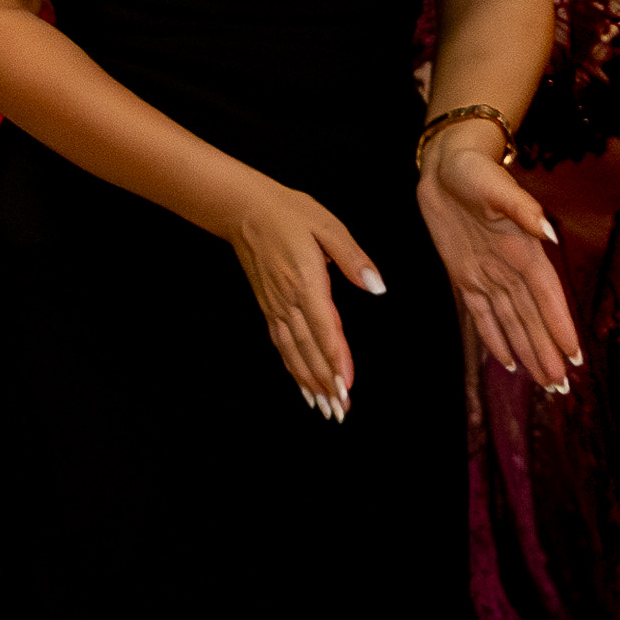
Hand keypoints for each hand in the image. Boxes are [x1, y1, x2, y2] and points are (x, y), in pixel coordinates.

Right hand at [217, 175, 382, 414]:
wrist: (243, 209)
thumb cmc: (287, 213)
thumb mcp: (327, 225)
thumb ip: (352, 258)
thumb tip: (376, 286)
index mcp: (305, 282)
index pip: (323, 328)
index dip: (336, 359)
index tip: (347, 385)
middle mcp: (288, 300)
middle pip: (308, 349)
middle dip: (325, 382)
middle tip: (341, 410)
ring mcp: (275, 306)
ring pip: (293, 352)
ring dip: (309, 382)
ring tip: (325, 408)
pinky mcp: (268, 307)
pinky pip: (281, 344)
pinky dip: (292, 368)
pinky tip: (303, 385)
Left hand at [418, 134, 582, 397]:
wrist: (447, 164)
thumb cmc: (475, 171)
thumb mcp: (496, 185)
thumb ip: (522, 209)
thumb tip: (547, 231)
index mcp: (522, 250)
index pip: (546, 296)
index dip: (559, 326)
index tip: (575, 356)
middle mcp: (509, 269)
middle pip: (531, 318)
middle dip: (547, 352)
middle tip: (562, 388)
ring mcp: (487, 275)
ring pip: (511, 322)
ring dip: (528, 352)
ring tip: (546, 384)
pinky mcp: (464, 276)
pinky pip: (482, 315)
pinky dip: (495, 339)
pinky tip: (508, 363)